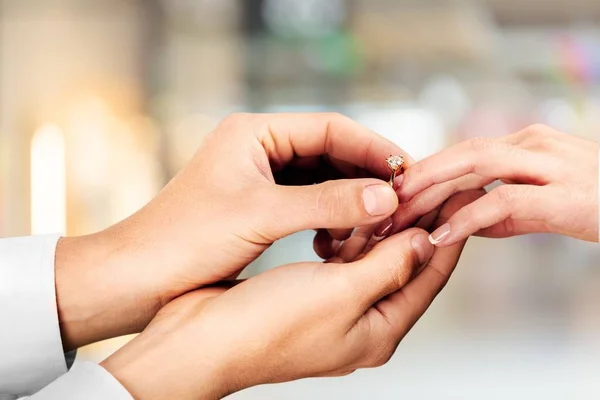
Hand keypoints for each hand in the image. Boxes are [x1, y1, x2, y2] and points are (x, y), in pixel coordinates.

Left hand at [54, 113, 410, 349]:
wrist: (139, 277)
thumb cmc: (184, 240)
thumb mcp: (261, 216)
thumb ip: (326, 203)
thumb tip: (384, 197)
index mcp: (253, 132)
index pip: (330, 127)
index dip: (372, 148)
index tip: (406, 171)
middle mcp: (258, 148)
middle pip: (329, 152)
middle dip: (364, 176)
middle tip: (401, 199)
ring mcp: (259, 176)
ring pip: (321, 179)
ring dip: (349, 200)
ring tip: (375, 223)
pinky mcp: (259, 204)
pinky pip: (307, 202)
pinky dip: (329, 217)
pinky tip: (339, 239)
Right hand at [101, 225, 465, 399]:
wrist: (200, 338)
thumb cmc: (267, 323)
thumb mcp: (339, 293)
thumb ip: (389, 268)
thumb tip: (427, 243)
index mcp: (380, 332)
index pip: (430, 276)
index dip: (449, 233)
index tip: (464, 195)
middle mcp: (363, 324)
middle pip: (405, 267)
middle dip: (417, 224)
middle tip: (431, 183)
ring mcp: (336, 310)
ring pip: (375, 261)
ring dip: (383, 228)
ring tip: (396, 190)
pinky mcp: (311, 295)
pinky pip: (345, 262)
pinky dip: (352, 237)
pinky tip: (352, 215)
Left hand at [393, 124, 598, 245]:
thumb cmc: (593, 205)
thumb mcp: (539, 206)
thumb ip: (501, 211)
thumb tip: (462, 223)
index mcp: (523, 144)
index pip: (462, 153)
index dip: (425, 172)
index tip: (394, 194)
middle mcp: (532, 145)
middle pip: (461, 153)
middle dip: (419, 177)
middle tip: (384, 202)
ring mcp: (549, 164)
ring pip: (476, 166)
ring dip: (433, 191)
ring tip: (402, 214)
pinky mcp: (562, 193)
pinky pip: (504, 199)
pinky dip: (468, 216)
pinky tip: (442, 234)